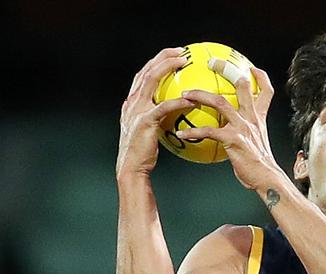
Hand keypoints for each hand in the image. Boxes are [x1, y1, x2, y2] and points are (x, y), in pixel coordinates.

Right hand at [117, 47, 196, 176]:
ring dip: (168, 67)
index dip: (157, 62)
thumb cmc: (143, 154)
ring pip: (152, 80)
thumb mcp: (149, 131)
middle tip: (182, 52)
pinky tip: (192, 100)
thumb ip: (158, 118)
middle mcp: (132, 102)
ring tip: (184, 62)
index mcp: (132, 103)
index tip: (173, 55)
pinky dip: (178, 101)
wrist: (132, 169)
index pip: (143, 75)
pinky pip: (164, 106)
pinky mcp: (145, 121)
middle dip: (163, 57)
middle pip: (147, 70)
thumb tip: (174, 114)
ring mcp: (137, 110)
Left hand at [178, 63, 277, 189]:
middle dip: (226, 69)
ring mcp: (242, 127)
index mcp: (258, 118)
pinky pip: (209, 131)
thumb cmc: (259, 166)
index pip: (265, 91)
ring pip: (220, 102)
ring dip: (200, 95)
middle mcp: (251, 118)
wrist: (266, 179)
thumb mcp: (257, 144)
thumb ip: (246, 134)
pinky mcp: (233, 140)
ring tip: (184, 95)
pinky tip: (181, 135)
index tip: (251, 68)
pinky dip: (193, 132)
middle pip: (241, 85)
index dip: (260, 77)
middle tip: (211, 62)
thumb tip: (232, 135)